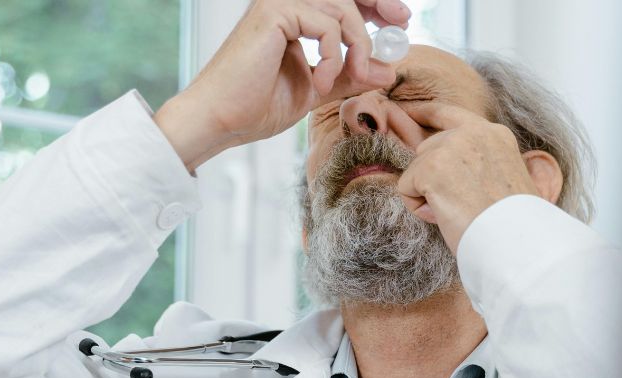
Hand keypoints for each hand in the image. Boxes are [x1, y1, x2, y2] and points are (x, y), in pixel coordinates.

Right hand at [155, 0, 410, 170]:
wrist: (220, 121)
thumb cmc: (254, 108)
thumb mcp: (315, 90)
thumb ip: (349, 76)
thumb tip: (389, 70)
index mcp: (292, 17)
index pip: (341, 0)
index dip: (373, 5)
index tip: (398, 22)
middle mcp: (285, 3)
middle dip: (378, 4)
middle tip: (401, 23)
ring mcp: (278, 4)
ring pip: (341, 7)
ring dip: (359, 44)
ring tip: (356, 76)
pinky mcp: (274, 12)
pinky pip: (327, 23)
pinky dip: (334, 54)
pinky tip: (322, 82)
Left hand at [396, 104, 538, 251]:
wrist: (515, 242)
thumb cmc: (511, 224)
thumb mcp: (504, 179)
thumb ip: (479, 163)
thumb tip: (448, 170)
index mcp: (495, 134)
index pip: (450, 114)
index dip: (425, 114)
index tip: (406, 110)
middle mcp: (472, 132)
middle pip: (426, 149)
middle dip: (432, 179)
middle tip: (460, 206)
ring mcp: (450, 146)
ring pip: (415, 171)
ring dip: (427, 197)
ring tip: (457, 213)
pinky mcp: (430, 167)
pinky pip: (405, 189)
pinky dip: (418, 209)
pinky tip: (444, 217)